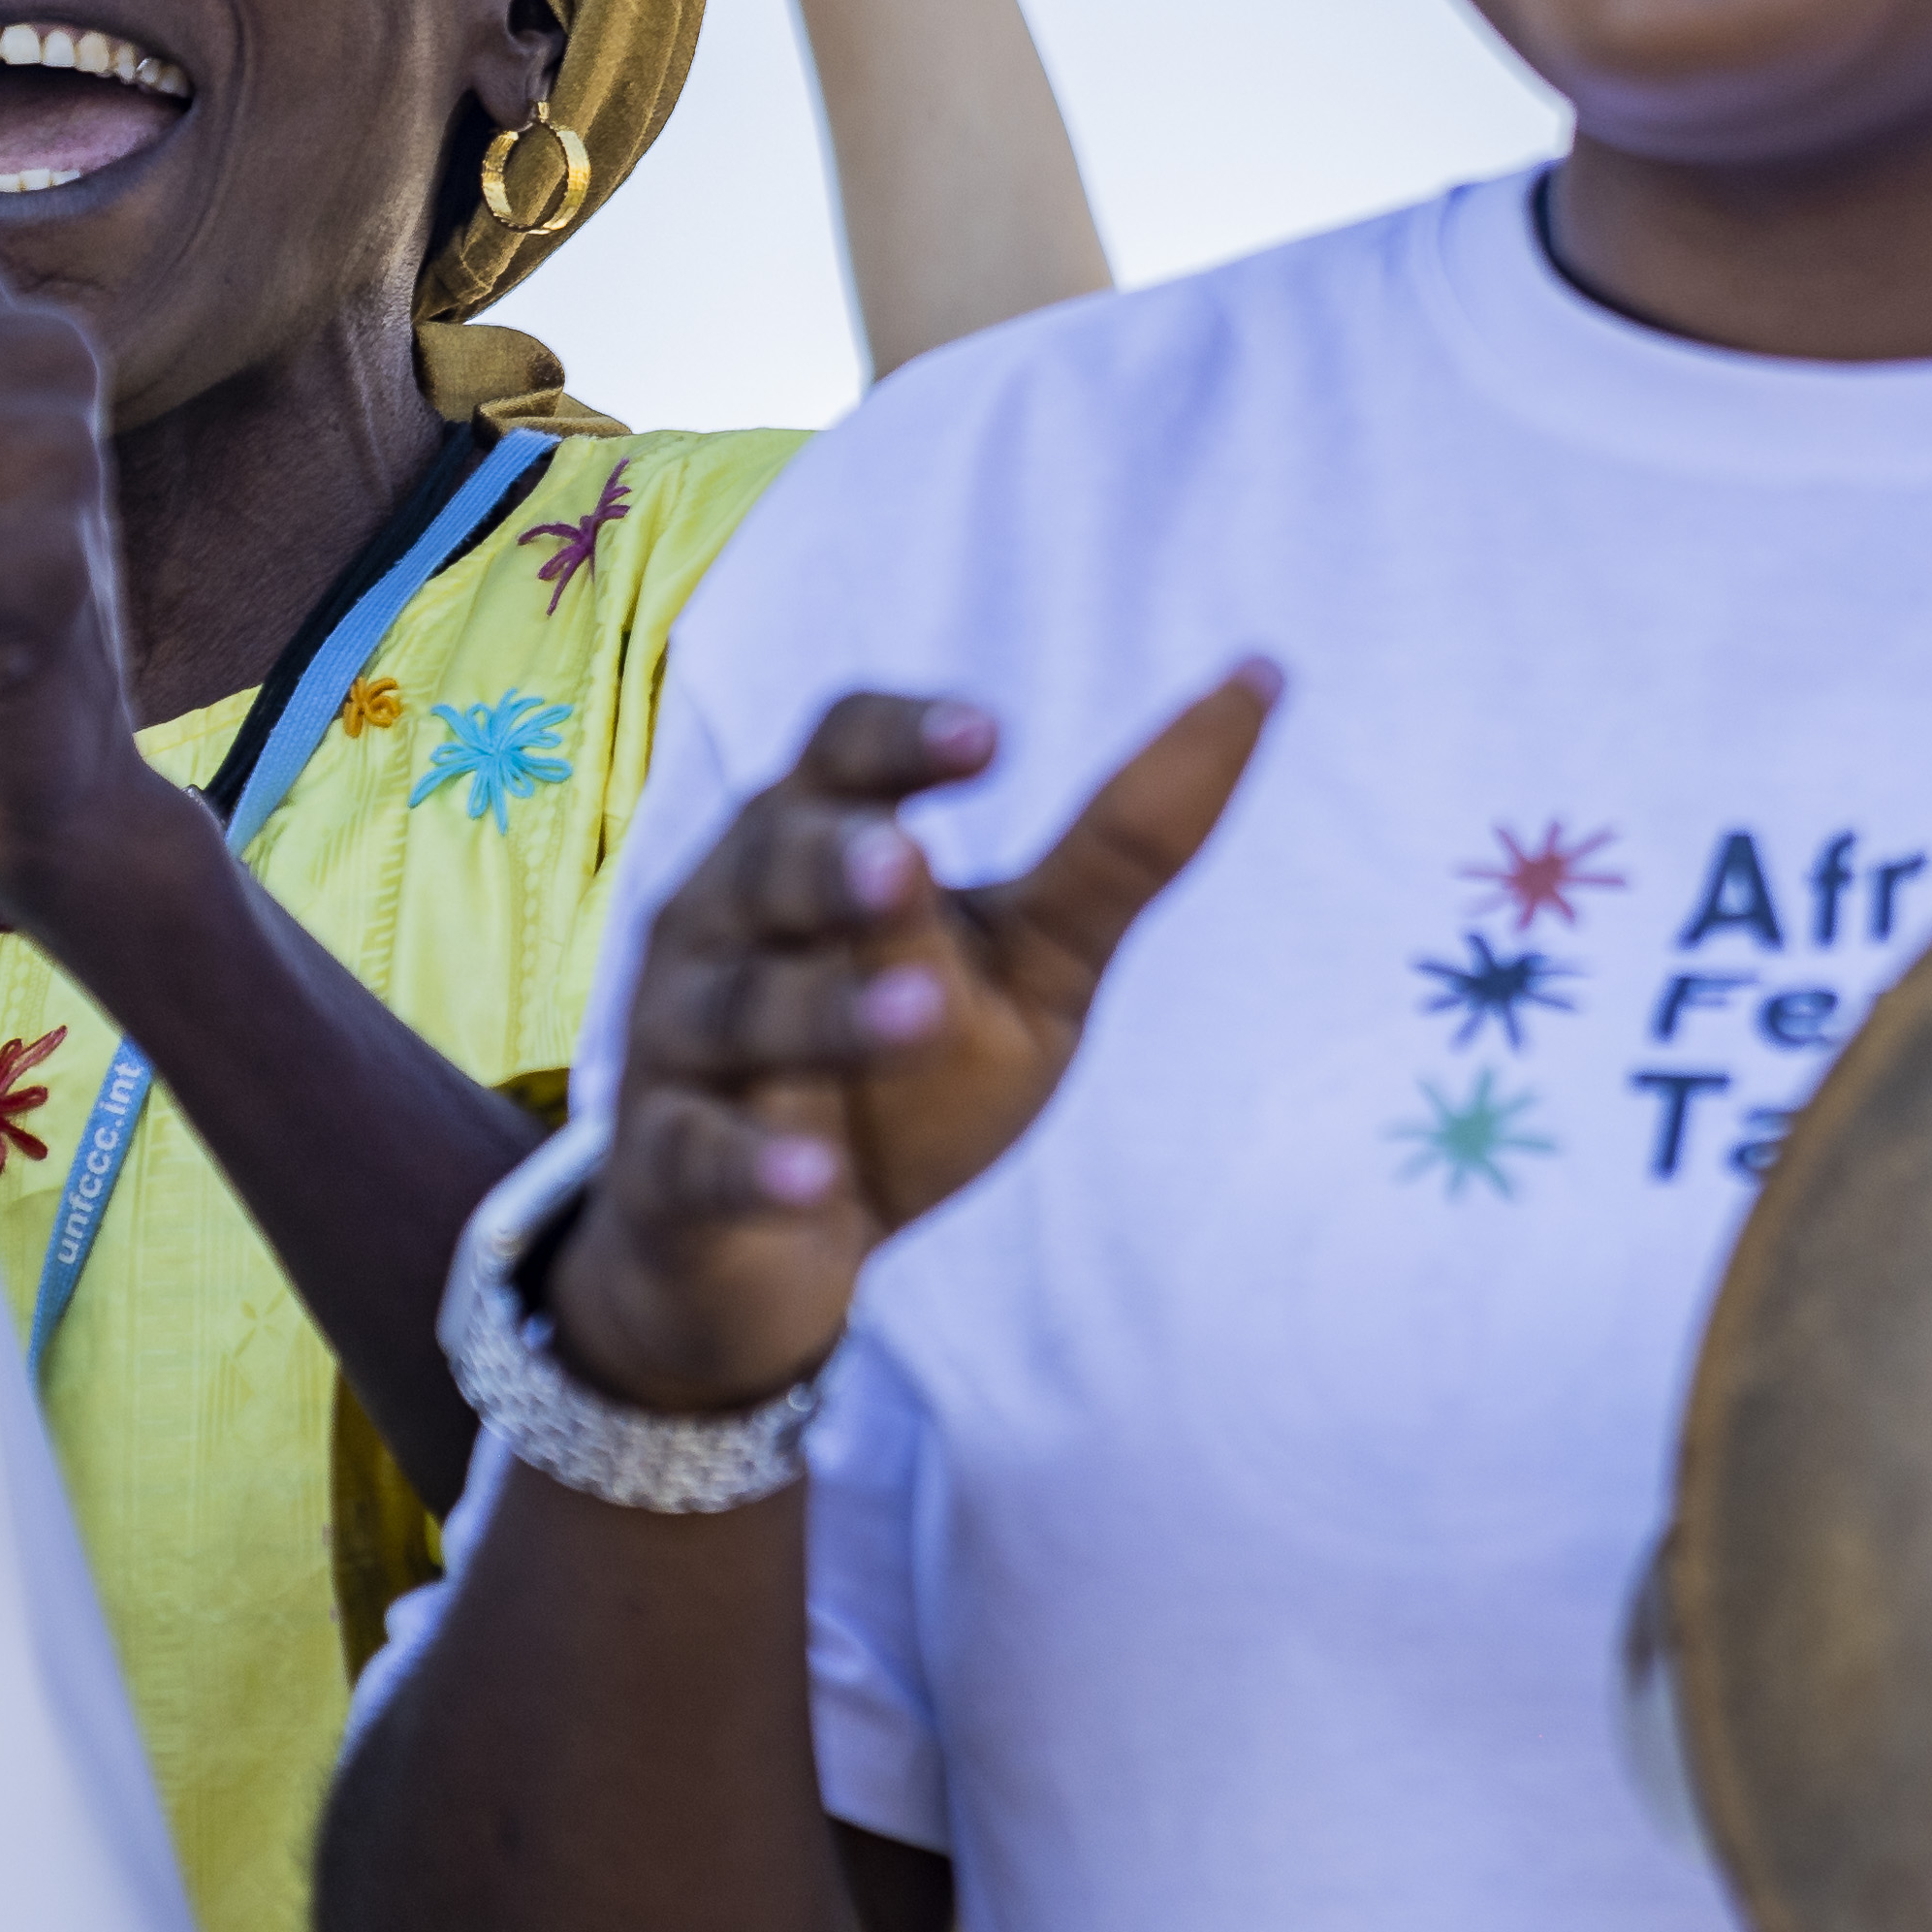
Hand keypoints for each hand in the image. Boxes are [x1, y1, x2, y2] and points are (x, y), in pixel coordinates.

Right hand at [555, 671, 1271, 1412]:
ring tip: (916, 1018)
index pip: (839, 750)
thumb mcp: (1031, 963)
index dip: (902, 738)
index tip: (991, 739)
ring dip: (824, 1012)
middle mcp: (727, 919)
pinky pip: (696, 1157)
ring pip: (738, 1007)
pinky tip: (813, 1177)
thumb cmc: (905, 1075)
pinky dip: (752, 1165)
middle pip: (770, 861)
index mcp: (810, 841)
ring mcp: (682, 1043)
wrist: (771, 1256)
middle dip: (836, 861)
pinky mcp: (666, 1172)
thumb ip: (1123, 846)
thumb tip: (1264, 675)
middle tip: (908, 862)